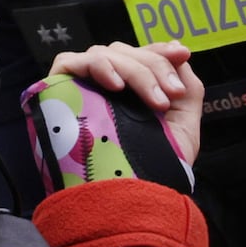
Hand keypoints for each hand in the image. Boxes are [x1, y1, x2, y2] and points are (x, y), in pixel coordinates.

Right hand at [50, 40, 204, 174]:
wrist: (133, 196)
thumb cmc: (157, 166)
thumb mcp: (184, 124)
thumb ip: (187, 86)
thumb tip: (178, 53)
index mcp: (132, 91)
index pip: (141, 56)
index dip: (160, 50)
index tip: (181, 54)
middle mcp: (105, 86)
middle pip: (125, 53)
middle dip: (154, 67)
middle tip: (173, 95)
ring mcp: (81, 88)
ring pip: (104, 55)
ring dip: (134, 71)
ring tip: (154, 102)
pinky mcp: (58, 91)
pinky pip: (70, 62)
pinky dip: (96, 66)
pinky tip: (115, 86)